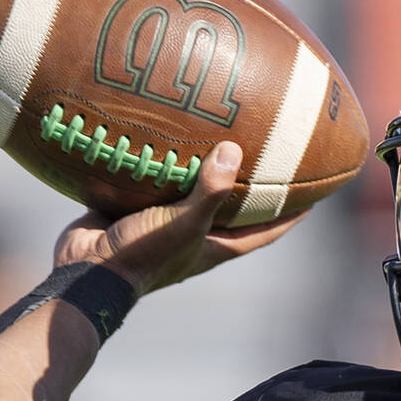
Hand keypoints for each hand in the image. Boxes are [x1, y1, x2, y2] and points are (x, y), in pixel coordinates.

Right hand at [53, 141, 308, 296]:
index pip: (265, 232)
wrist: (87, 270)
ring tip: (220, 131)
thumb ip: (210, 192)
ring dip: (205, 167)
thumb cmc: (142, 255)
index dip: (290, 215)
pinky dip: (162, 160)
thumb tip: (235, 150)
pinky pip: (155, 179)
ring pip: (193, 190)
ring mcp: (164, 221)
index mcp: (216, 246)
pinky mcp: (135, 208)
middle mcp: (195, 235)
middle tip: (270, 151)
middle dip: (251, 185)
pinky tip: (165, 130)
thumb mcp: (183, 224)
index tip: (314, 194)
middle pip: (233, 209)